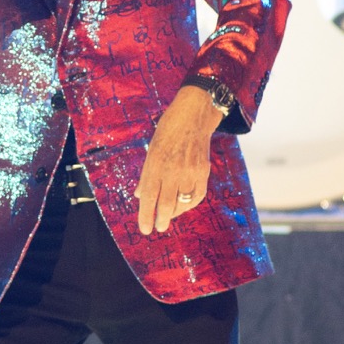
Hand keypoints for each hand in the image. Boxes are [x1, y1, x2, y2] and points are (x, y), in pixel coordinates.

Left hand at [133, 85, 223, 234]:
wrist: (194, 115)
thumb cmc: (169, 129)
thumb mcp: (152, 149)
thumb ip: (147, 174)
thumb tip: (140, 196)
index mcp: (156, 163)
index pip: (149, 196)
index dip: (145, 215)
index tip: (144, 229)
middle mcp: (173, 169)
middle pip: (165, 204)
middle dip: (160, 220)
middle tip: (158, 228)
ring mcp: (190, 171)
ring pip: (182, 203)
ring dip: (174, 214)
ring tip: (168, 217)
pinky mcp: (203, 171)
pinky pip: (196, 196)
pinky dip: (189, 205)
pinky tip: (183, 206)